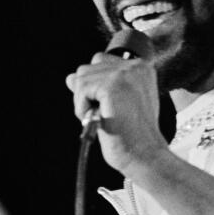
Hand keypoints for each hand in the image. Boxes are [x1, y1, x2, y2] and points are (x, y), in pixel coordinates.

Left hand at [66, 51, 168, 174]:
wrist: (143, 153)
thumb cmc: (131, 133)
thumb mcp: (115, 103)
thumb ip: (97, 86)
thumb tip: (70, 78)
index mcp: (141, 67)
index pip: (101, 61)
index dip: (95, 86)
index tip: (107, 106)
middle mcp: (135, 65)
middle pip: (88, 68)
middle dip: (87, 93)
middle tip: (103, 114)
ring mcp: (124, 73)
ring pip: (81, 78)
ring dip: (83, 101)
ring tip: (102, 117)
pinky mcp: (112, 85)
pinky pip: (81, 89)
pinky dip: (82, 108)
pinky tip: (99, 119)